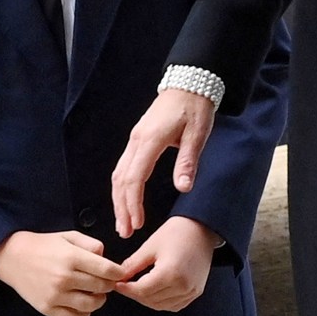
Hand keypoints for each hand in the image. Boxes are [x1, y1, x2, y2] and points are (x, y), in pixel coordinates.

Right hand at [0, 230, 123, 315]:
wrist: (14, 257)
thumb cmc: (43, 245)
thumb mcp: (68, 235)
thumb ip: (90, 244)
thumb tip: (105, 257)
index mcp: (72, 257)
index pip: (106, 270)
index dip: (118, 272)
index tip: (120, 273)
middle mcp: (65, 278)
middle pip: (101, 287)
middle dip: (109, 285)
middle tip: (108, 281)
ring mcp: (56, 295)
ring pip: (90, 305)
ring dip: (99, 300)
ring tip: (97, 293)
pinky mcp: (48, 308)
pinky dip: (84, 314)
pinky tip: (84, 305)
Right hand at [112, 89, 214, 237]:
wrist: (189, 82)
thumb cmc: (194, 107)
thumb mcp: (197, 134)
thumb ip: (188, 161)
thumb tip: (183, 188)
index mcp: (150, 140)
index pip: (134, 177)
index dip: (133, 203)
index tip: (135, 224)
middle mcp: (137, 140)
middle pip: (121, 178)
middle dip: (121, 207)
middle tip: (125, 232)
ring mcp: (135, 138)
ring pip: (119, 173)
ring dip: (119, 198)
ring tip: (123, 222)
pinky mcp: (138, 138)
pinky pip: (124, 165)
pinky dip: (122, 186)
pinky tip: (126, 199)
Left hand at [115, 216, 216, 310]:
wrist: (201, 228)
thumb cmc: (177, 232)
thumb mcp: (151, 245)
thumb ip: (134, 264)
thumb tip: (119, 275)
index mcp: (170, 273)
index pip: (142, 290)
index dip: (127, 289)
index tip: (117, 284)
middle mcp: (182, 286)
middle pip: (151, 300)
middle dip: (135, 294)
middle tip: (125, 285)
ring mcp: (191, 291)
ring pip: (162, 305)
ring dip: (147, 299)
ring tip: (137, 287)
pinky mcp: (196, 292)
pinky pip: (174, 305)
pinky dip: (161, 301)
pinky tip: (154, 291)